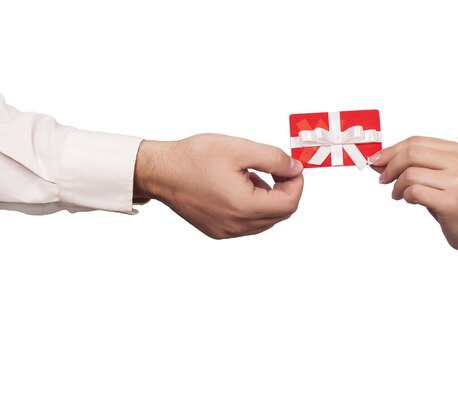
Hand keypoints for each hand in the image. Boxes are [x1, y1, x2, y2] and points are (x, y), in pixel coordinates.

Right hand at [133, 134, 303, 238]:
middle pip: (280, 214)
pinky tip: (238, 187)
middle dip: (284, 190)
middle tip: (274, 168)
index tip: (290, 167)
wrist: (160, 172)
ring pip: (265, 220)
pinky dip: (253, 206)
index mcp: (244, 207)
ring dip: (268, 198)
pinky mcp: (218, 231)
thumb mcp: (240, 149)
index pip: (289, 204)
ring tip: (249, 175)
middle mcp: (237, 225)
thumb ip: (274, 159)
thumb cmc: (194, 158)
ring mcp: (226, 231)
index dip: (296, 183)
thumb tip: (296, 168)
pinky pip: (248, 223)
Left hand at [369, 136, 457, 253]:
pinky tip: (409, 200)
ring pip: (410, 174)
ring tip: (398, 194)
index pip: (416, 142)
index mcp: (457, 151)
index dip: (391, 150)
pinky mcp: (450, 202)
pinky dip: (405, 196)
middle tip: (383, 179)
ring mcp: (457, 182)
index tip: (376, 160)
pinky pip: (414, 192)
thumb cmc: (453, 200)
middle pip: (411, 154)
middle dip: (390, 166)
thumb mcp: (438, 175)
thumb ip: (413, 165)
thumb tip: (378, 161)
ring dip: (397, 186)